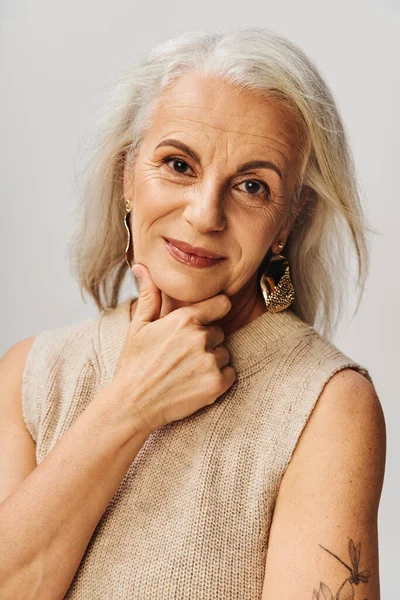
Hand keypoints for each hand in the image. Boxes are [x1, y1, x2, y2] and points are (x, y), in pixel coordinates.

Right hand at [111, 264, 236, 435]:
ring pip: (224, 354)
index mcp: (184, 319)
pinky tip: (195, 384)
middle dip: (205, 342)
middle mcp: (200, 338)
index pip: (221, 304)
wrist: (132, 405)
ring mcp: (209, 361)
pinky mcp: (216, 384)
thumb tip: (142, 267)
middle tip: (181, 356)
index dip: (213, 313)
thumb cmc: (133, 364)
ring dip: (211, 361)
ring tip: (185, 372)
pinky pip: (230, 374)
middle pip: (219, 333)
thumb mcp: (138, 327)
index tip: (205, 322)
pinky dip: (218, 380)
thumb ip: (149, 295)